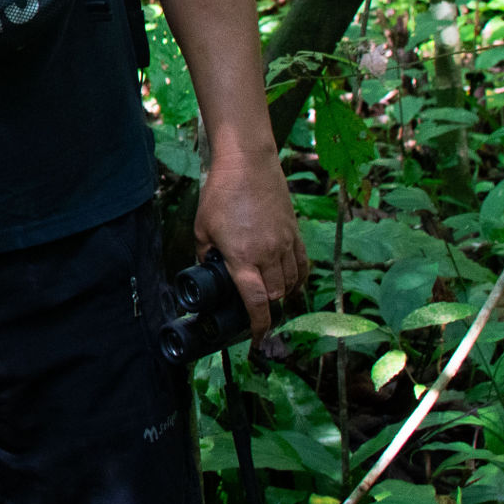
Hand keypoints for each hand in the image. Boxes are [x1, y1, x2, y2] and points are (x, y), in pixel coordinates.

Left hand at [195, 145, 305, 338]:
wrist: (248, 165)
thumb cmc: (221, 194)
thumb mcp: (201, 227)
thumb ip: (203, 253)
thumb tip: (203, 268)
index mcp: (243, 257)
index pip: (257, 302)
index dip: (259, 325)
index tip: (257, 338)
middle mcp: (269, 255)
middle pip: (276, 296)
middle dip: (268, 310)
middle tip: (258, 315)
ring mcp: (285, 243)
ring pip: (292, 282)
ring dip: (283, 295)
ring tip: (272, 299)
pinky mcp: (294, 232)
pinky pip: (302, 264)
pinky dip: (298, 278)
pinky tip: (291, 282)